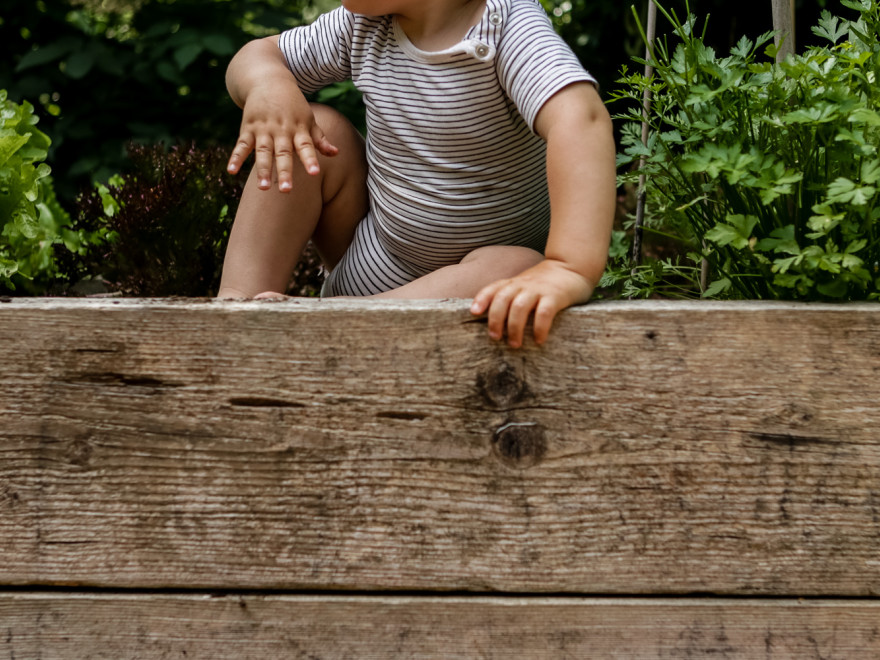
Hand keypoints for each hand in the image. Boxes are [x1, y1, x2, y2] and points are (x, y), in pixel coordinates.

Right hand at [226, 83, 337, 191]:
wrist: (269, 80)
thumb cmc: (293, 106)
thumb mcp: (308, 120)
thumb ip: (320, 140)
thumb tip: (336, 153)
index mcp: (298, 130)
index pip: (306, 146)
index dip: (310, 159)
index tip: (315, 173)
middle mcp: (281, 131)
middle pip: (283, 153)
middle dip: (285, 171)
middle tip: (287, 191)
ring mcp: (263, 130)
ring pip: (263, 152)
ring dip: (262, 170)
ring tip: (263, 188)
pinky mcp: (248, 128)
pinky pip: (241, 145)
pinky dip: (236, 158)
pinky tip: (231, 171)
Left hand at [470, 259, 595, 347]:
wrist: (572, 267)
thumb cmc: (545, 283)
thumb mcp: (524, 286)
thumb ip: (511, 298)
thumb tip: (494, 323)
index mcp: (513, 283)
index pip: (493, 288)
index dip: (482, 299)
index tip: (473, 312)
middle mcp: (523, 285)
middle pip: (502, 299)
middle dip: (495, 319)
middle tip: (495, 337)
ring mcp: (538, 290)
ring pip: (519, 306)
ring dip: (514, 327)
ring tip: (515, 344)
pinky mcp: (555, 296)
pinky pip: (544, 313)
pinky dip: (539, 328)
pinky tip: (538, 340)